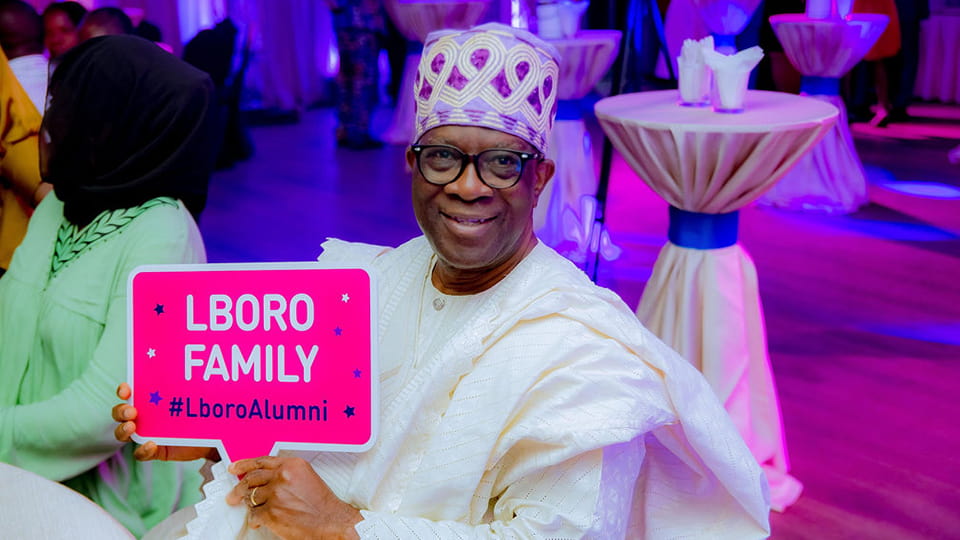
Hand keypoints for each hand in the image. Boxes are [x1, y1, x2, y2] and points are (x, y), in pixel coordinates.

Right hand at [112, 383, 218, 461]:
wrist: (212, 436)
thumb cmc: (201, 412)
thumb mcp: (195, 397)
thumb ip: (192, 386)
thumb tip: (202, 368)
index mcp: (149, 401)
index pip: (129, 394)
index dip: (123, 391)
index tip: (126, 389)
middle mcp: (143, 417)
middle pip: (120, 413)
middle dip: (121, 410)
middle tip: (132, 411)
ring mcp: (147, 434)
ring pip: (123, 433)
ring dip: (123, 430)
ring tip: (132, 426)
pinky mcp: (155, 451)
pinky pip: (140, 453)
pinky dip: (143, 450)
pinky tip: (152, 445)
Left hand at [226, 456, 360, 539]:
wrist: (332, 521)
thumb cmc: (322, 504)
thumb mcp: (306, 478)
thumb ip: (285, 474)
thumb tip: (264, 478)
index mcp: (291, 465)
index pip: (261, 461)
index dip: (244, 465)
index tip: (234, 468)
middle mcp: (282, 477)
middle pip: (251, 479)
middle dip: (239, 489)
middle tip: (234, 495)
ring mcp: (275, 494)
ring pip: (251, 498)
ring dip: (251, 506)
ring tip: (256, 510)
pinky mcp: (271, 512)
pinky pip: (254, 515)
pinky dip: (255, 520)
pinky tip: (260, 521)